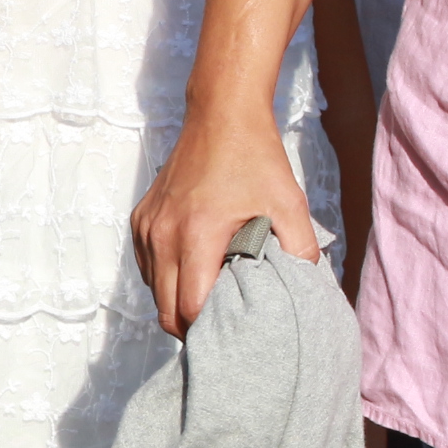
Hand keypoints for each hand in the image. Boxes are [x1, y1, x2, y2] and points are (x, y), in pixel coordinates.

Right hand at [132, 106, 316, 339]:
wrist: (221, 116)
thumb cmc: (256, 158)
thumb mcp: (290, 204)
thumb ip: (302, 251)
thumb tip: (305, 290)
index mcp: (197, 234)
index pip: (190, 307)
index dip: (211, 327)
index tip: (233, 330)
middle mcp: (163, 235)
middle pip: (164, 309)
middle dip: (190, 328)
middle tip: (220, 330)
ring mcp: (147, 228)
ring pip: (153, 290)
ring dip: (176, 302)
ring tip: (208, 297)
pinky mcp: (141, 220)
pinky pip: (147, 267)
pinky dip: (165, 279)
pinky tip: (192, 271)